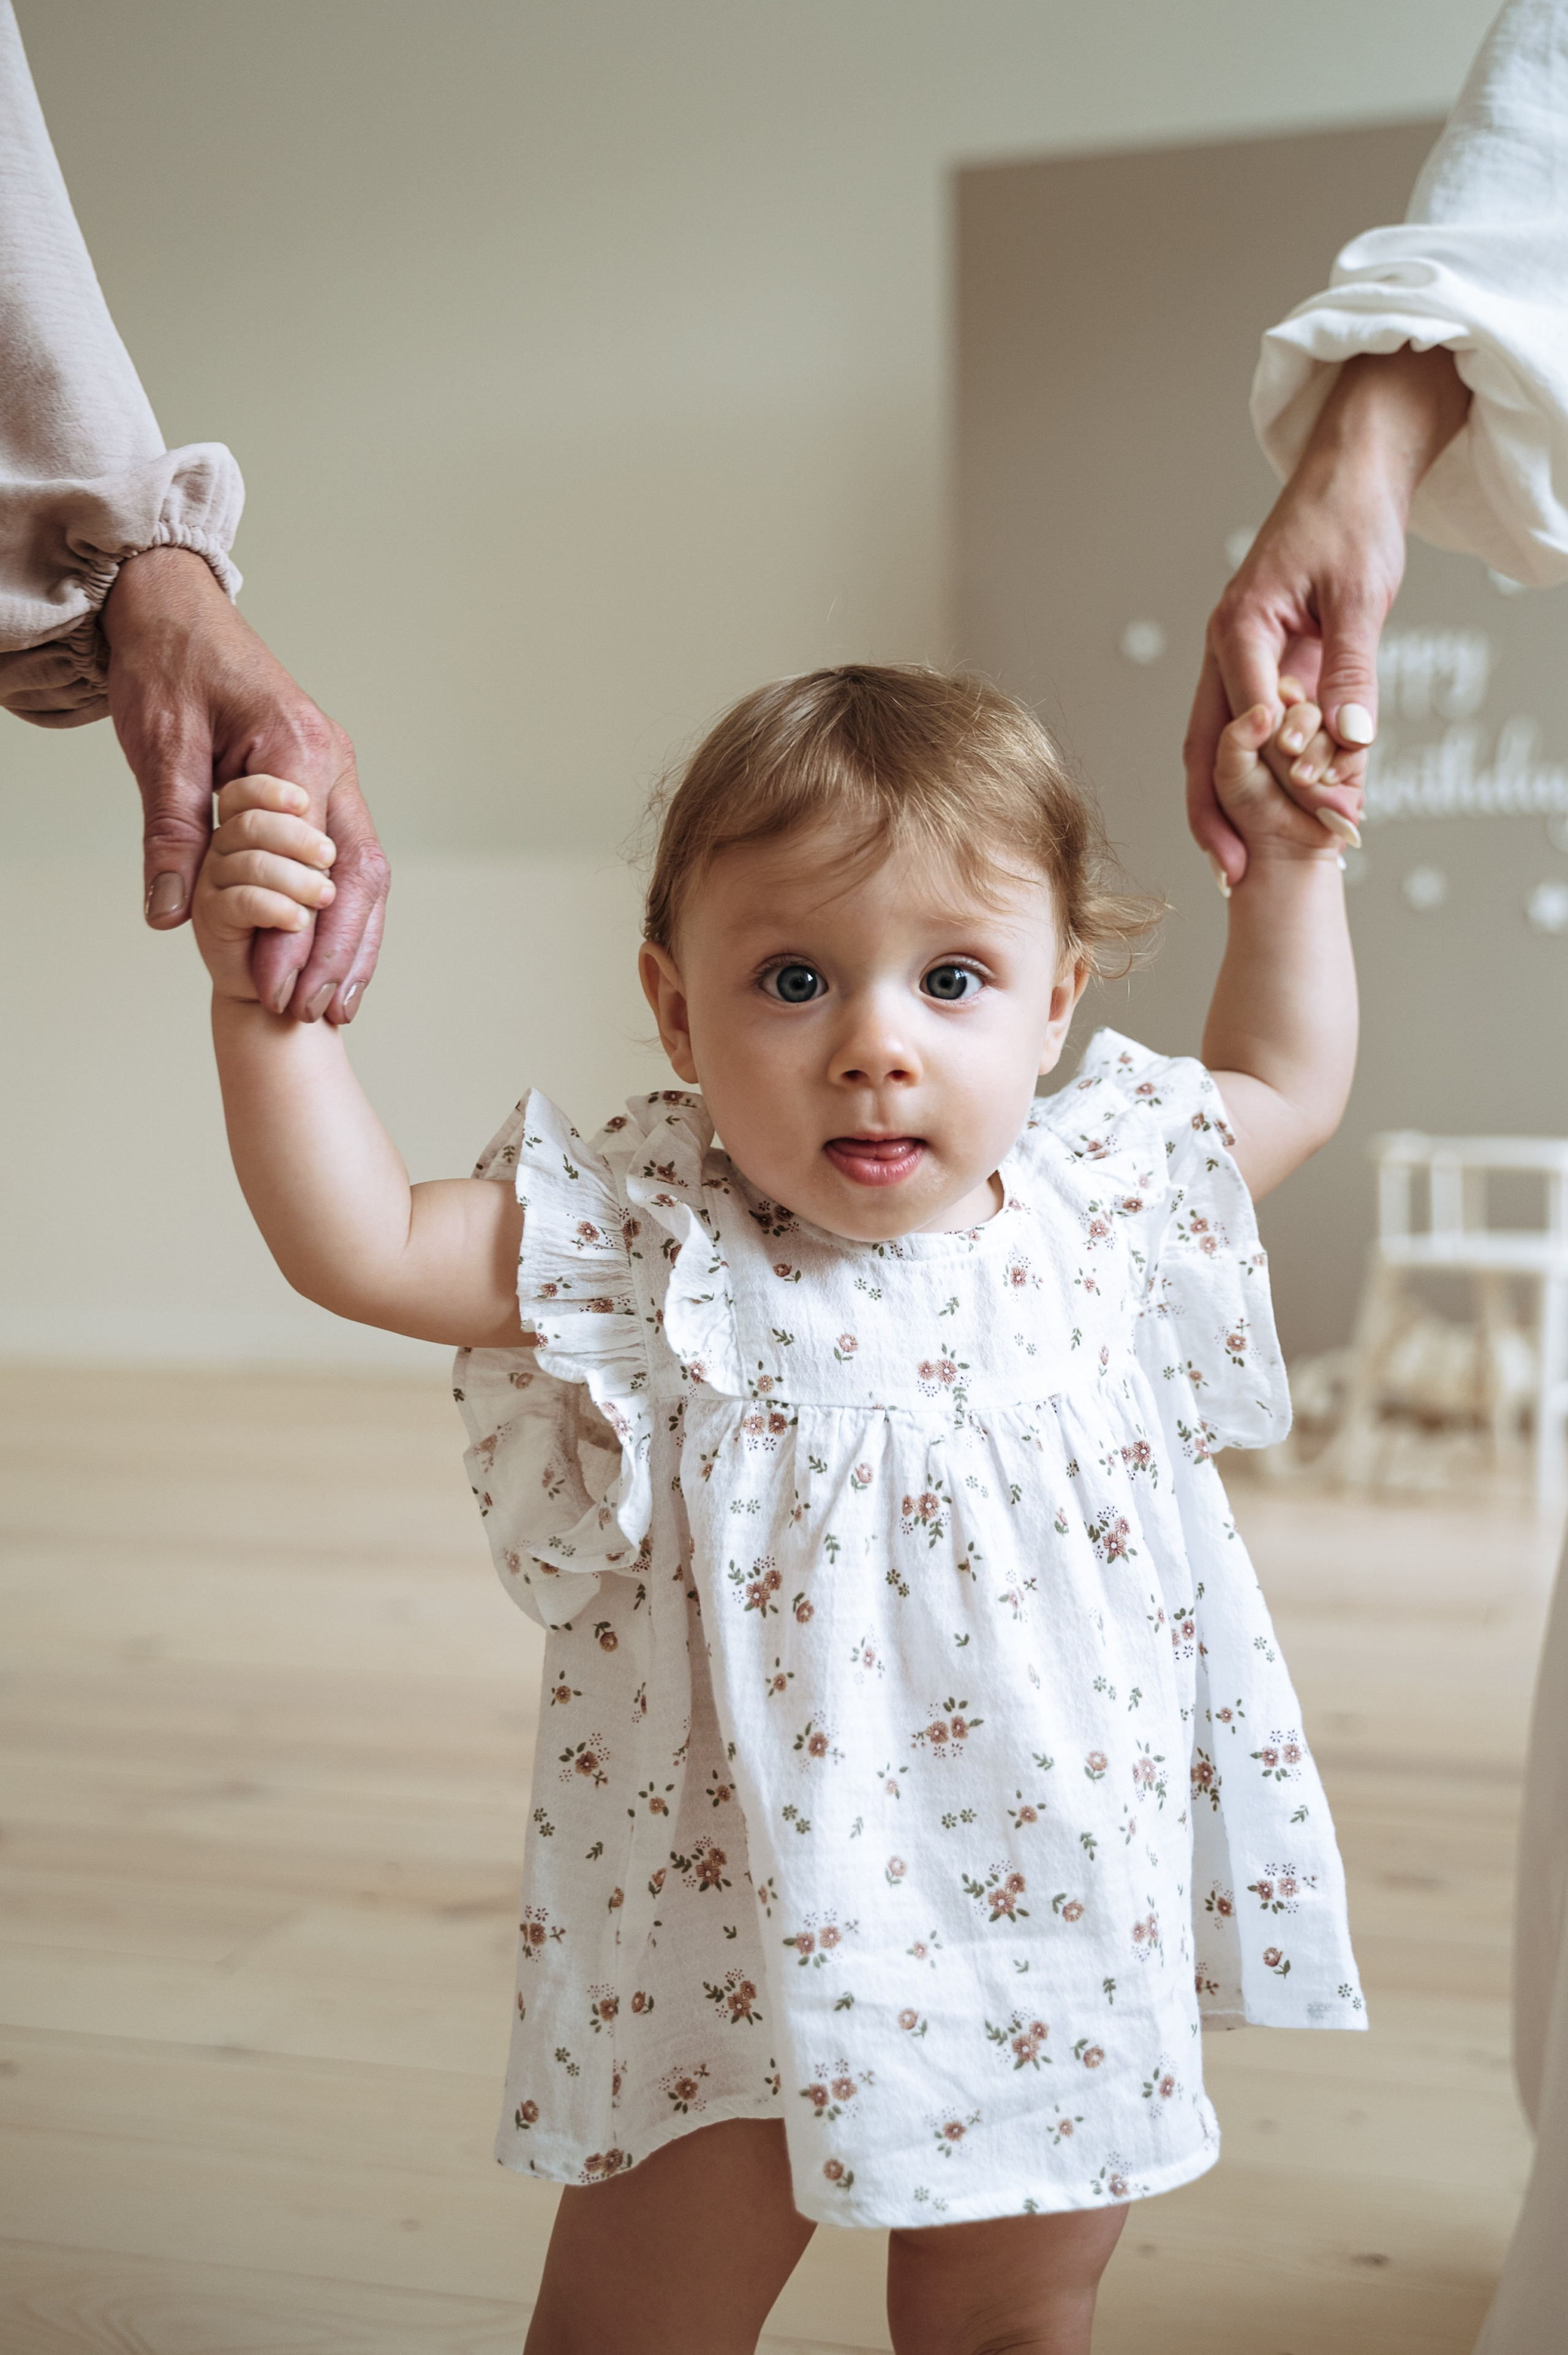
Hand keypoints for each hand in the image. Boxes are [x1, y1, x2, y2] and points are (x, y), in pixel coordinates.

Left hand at [101, 546, 388, 1021]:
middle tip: (313, 1011)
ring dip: (353, 944)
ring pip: (366, 874)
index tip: (273, 984)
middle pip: (360, 874)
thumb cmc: (167, 665)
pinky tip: (332, 961)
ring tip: (332, 1005)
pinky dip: (345, 916)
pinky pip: (349, 861)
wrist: (171, 611)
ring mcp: (336, 776)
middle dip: (340, 951)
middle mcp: (333, 764)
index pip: (311, 858)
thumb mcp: (161, 748)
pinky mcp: (323, 787)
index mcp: (298, 749)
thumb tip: (170, 911)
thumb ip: (173, 832)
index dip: (296, 930)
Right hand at [1186, 346, 1469, 886]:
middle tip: (1232, 872)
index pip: (1249, 721)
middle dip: (1215, 814)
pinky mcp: (1254, 661)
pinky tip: (1262, 815)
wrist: (1351, 470)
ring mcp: (1232, 656)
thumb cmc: (1354, 520)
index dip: (1279, 781)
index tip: (1311, 826)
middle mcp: (1223, 647)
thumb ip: (1351, 673)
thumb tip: (1348, 747)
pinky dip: (1246, 775)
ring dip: (1222, 804)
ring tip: (1235, 862)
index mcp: (1238, 627)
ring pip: (1212, 745)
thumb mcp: (1362, 598)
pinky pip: (1239, 730)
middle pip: (1204, 747)